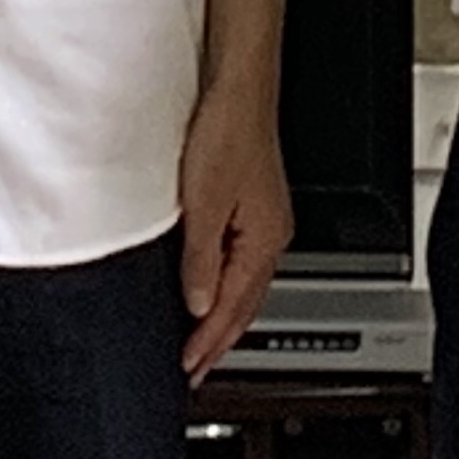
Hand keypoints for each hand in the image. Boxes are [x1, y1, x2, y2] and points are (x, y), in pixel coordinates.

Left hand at [178, 86, 292, 378]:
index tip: (188, 367)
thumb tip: (196, 303)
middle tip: (195, 368)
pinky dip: (225, 287)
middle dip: (219, 340)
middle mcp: (270, 236)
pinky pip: (240, 262)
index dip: (208, 342)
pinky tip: (210, 288)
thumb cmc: (226, 133)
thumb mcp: (203, 203)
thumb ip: (200, 259)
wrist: (238, 90)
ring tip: (201, 342)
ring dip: (223, 317)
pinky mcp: (253, 206)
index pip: (233, 309)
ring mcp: (265, 222)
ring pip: (245, 286)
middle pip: (245, 305)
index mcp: (263, 241)